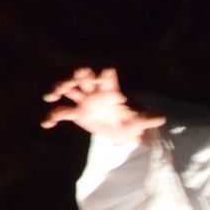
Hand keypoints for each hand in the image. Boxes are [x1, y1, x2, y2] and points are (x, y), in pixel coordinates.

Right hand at [41, 67, 165, 143]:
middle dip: (74, 79)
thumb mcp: (141, 123)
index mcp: (112, 91)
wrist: (124, 131)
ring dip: (59, 90)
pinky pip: (62, 113)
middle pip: (83, 80)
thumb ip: (148, 119)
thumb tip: (163, 119)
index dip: (102, 77)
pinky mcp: (77, 113)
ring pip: (69, 91)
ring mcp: (84, 101)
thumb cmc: (133, 123)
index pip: (106, 79)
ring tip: (50, 96)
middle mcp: (96, 92)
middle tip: (66, 83)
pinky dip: (53, 117)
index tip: (98, 77)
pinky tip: (46, 124)